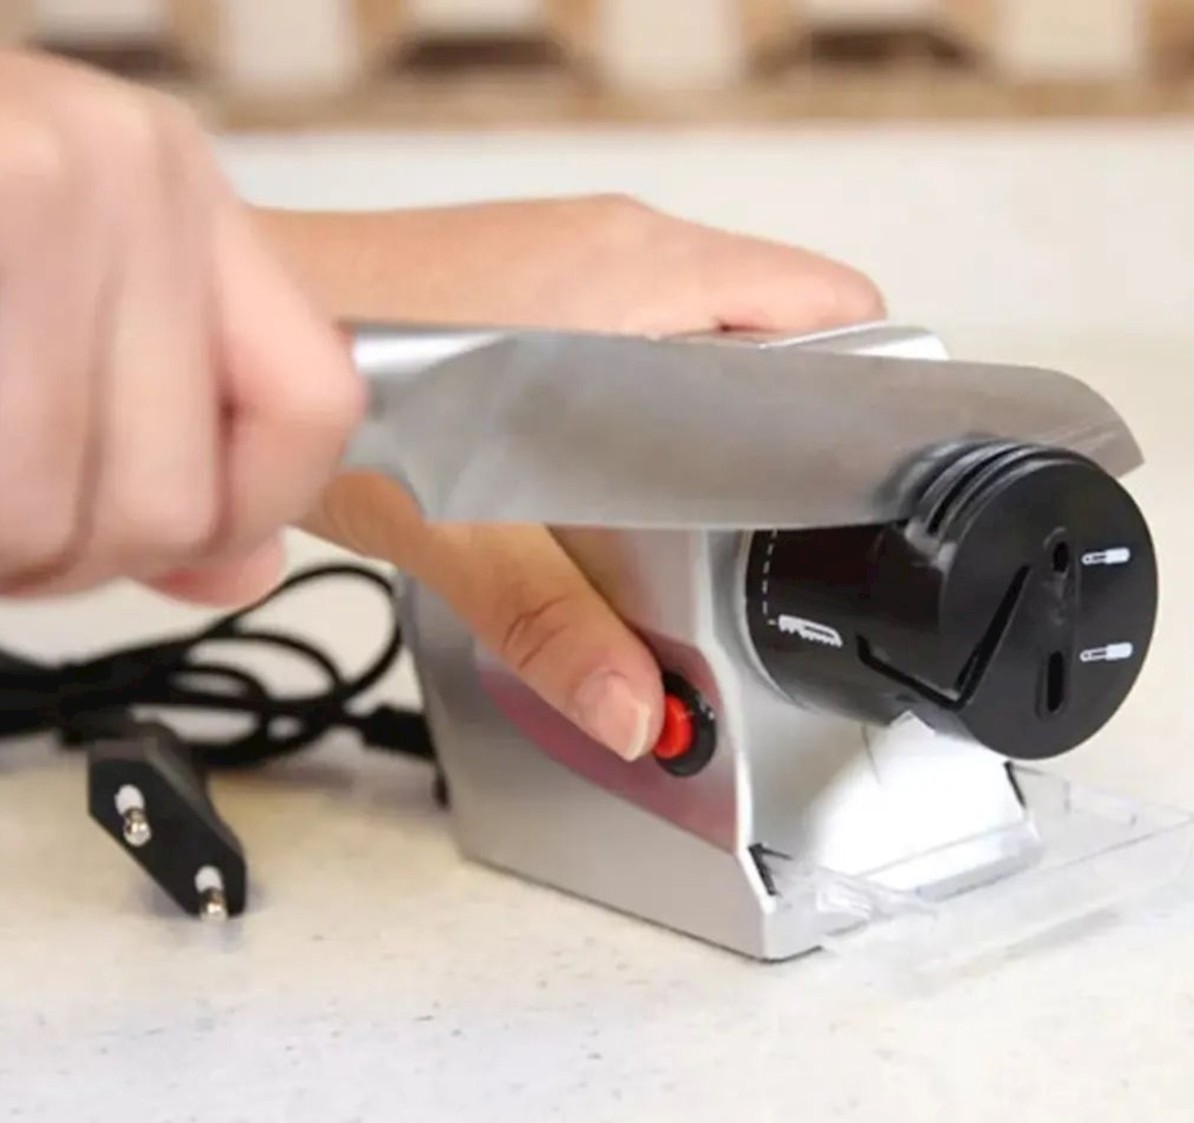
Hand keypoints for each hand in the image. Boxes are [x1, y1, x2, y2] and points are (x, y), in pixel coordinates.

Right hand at [0, 51, 361, 604]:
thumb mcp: (61, 289)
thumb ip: (169, 434)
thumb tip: (244, 571)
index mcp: (176, 185)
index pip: (318, 406)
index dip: (252, 510)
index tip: (178, 535)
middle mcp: (115, 171)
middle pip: (168, 502)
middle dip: (67, 556)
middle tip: (5, 517)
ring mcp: (15, 187)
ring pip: (46, 518)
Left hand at [258, 197, 885, 759]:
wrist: (240, 321)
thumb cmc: (336, 375)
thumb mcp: (461, 526)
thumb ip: (557, 624)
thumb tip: (635, 709)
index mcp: (645, 281)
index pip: (834, 314)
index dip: (858, 402)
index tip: (847, 487)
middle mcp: (625, 247)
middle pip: (786, 331)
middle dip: (783, 432)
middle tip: (756, 519)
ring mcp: (584, 252)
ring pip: (716, 334)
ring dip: (715, 419)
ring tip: (679, 500)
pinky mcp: (546, 278)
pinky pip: (652, 332)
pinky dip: (656, 400)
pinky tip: (608, 465)